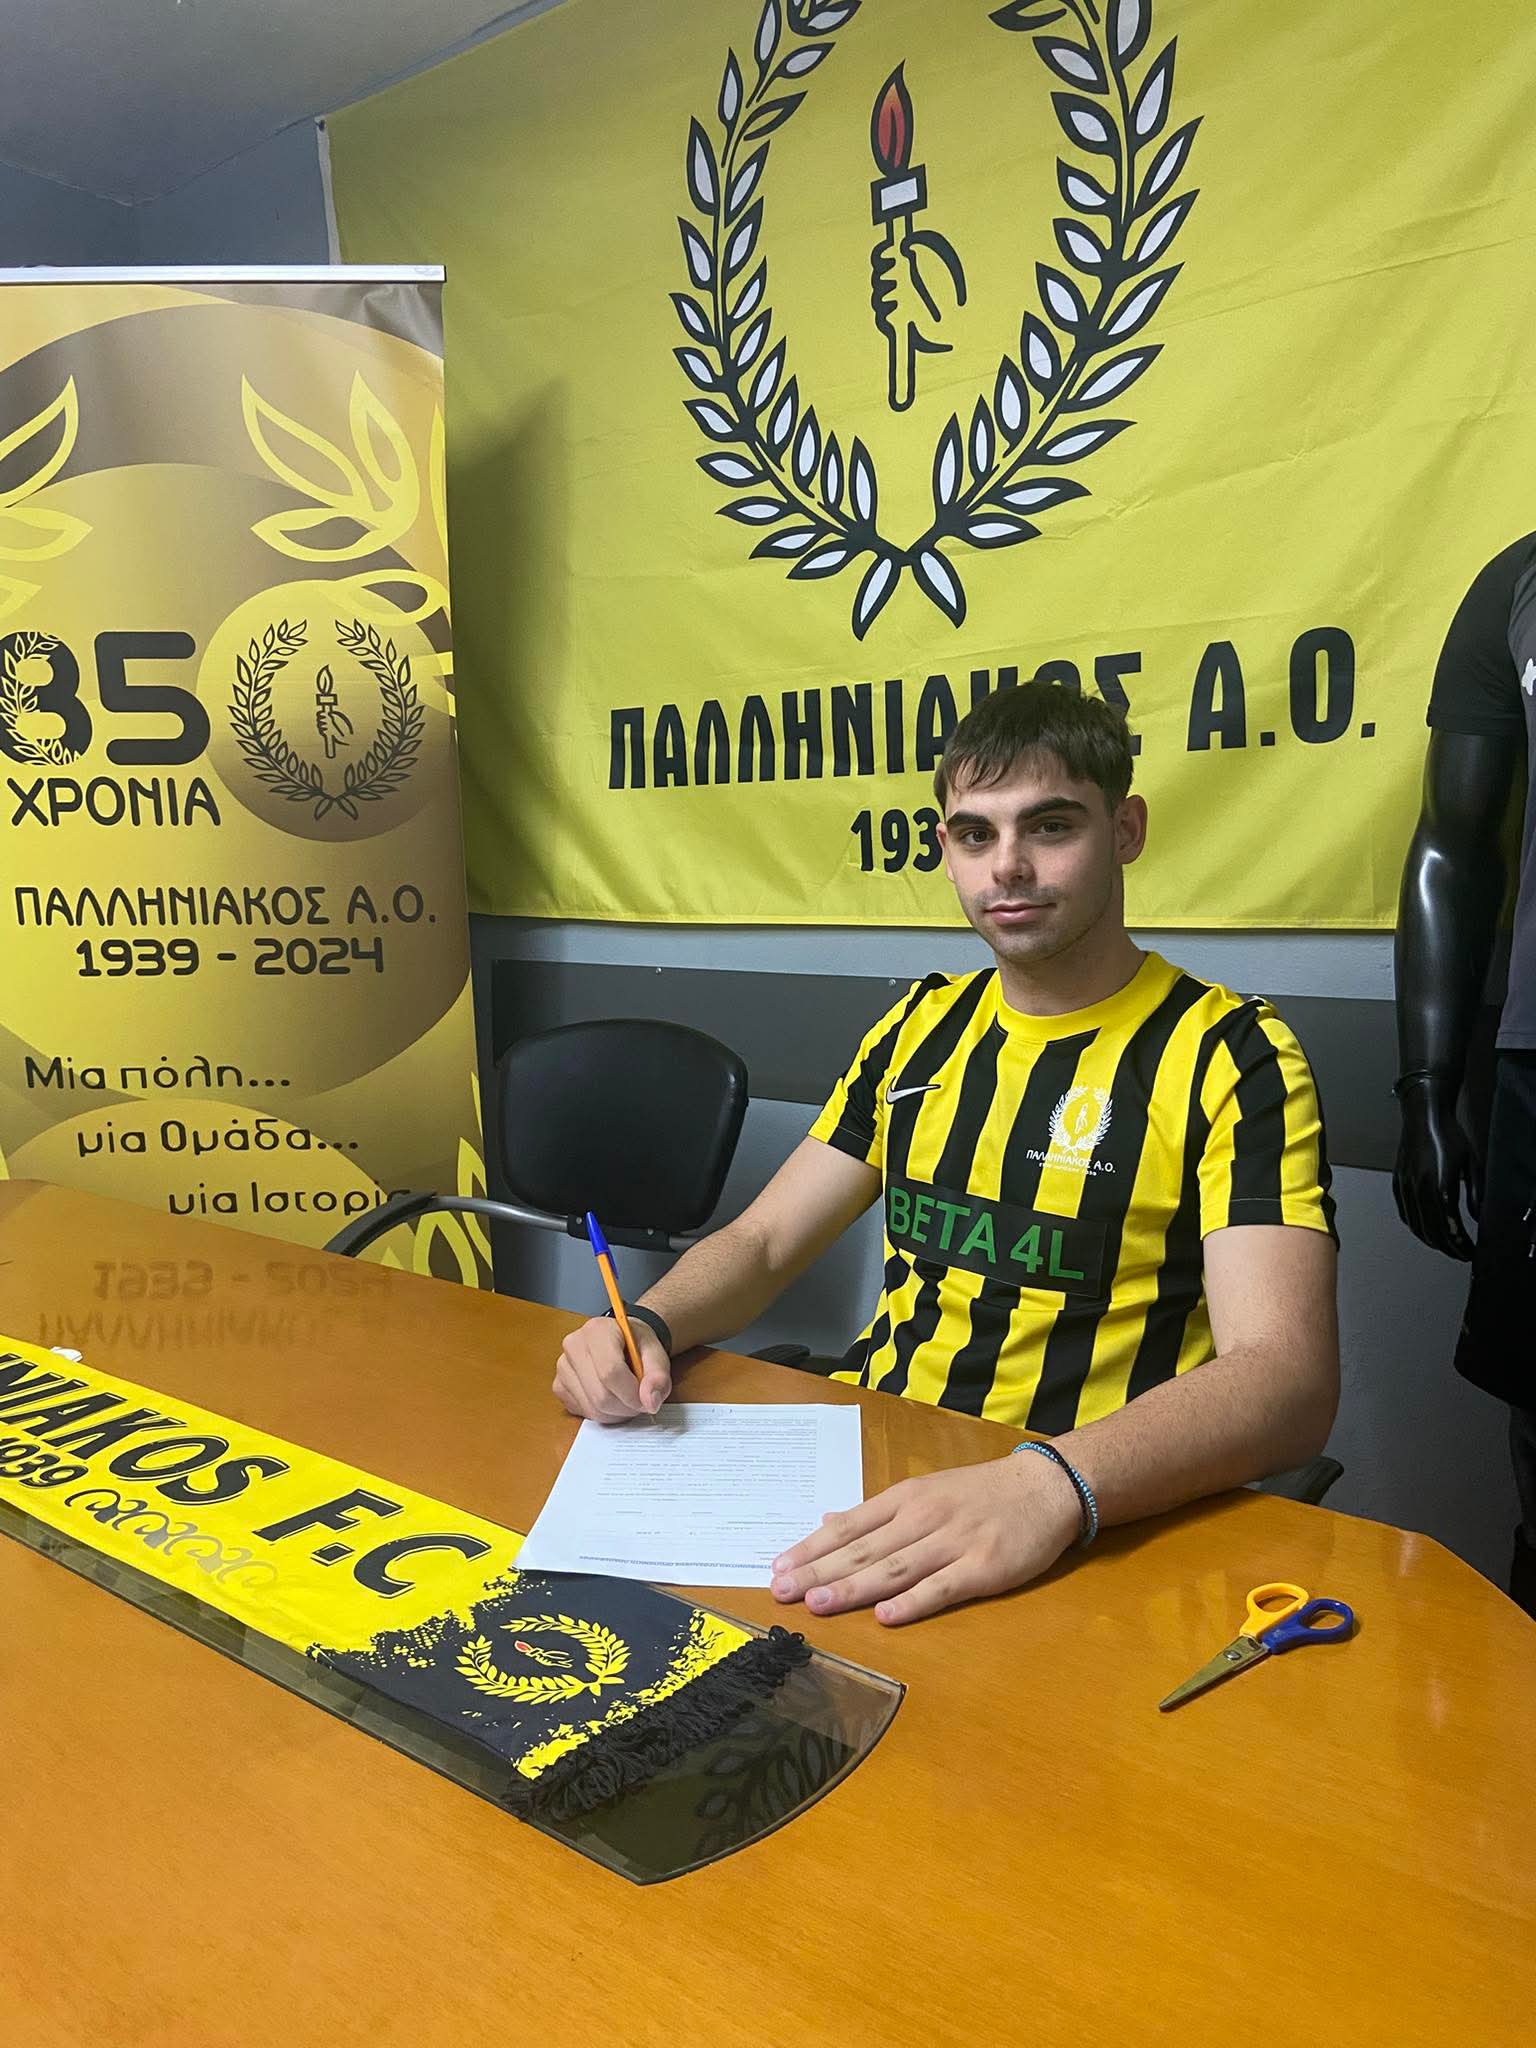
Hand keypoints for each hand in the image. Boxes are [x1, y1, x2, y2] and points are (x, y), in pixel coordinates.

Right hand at [552, 1316, 670, 1421]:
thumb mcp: (656, 1354)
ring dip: (615, 1413)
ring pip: (592, 1408)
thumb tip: (650, 1402)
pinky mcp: (559, 1386)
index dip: (631, 1394)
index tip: (647, 1400)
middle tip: (639, 1402)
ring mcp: (563, 1367)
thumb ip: (658, 1376)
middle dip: (626, 1407)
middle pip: (600, 1395)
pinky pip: (582, 1412)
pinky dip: (601, 1414)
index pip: (610, 1371)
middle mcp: (574, 1345)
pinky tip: (610, 1399)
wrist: (622, 1341)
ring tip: (626, 1398)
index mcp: (597, 1330)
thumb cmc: (636, 1345)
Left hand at [769, 1451, 1081, 1626]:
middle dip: (818, 1570)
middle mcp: (923, 1518)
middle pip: (862, 1549)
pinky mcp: (984, 1567)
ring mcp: (953, 1543)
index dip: (811, 1547)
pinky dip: (912, 1602)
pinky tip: (885, 1617)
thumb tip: (828, 1520)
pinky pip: (942, 1587)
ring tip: (817, 1602)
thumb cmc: (980, 1493)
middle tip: (780, 1591)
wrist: (1045, 1488)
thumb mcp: (925, 1490)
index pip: (849, 1526)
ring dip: (852, 1587)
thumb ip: (878, 1512)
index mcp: (906, 1499)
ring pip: (894, 1568)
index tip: (777, 1567)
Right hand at [1393, 1080, 1478, 1260]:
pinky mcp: (1398, 1183)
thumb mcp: (1472, 1164)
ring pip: (1416, 1226)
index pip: (1449, 1227)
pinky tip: (1426, 1229)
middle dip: (1448, 1248)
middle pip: (1432, 1232)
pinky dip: (1416, 1227)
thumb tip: (1479, 1218)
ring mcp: (1405, 1187)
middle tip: (1461, 1255)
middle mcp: (1419, 1189)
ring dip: (1432, 1241)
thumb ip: (1476, 1194)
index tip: (1471, 1252)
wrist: (1424, 1116)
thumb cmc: (1448, 1136)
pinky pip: (1405, 1214)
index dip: (1461, 1245)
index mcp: (1439, 1185)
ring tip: (1446, 1246)